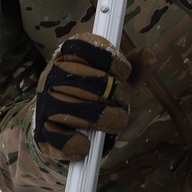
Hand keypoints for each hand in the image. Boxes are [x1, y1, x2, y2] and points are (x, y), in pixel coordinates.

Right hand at [34, 33, 132, 161]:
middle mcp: (52, 76)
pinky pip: (63, 139)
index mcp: (67, 56)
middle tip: (122, 102)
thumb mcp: (113, 79)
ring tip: (115, 122)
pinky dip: (80, 144)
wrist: (55, 126)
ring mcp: (45, 103)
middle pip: (93, 81)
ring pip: (82, 111)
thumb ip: (132, 69)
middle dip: (118, 94)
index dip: (114, 62)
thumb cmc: (91, 96)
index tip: (123, 74)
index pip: (88, 47)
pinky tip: (87, 143)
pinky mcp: (42, 132)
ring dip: (107, 120)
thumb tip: (150, 54)